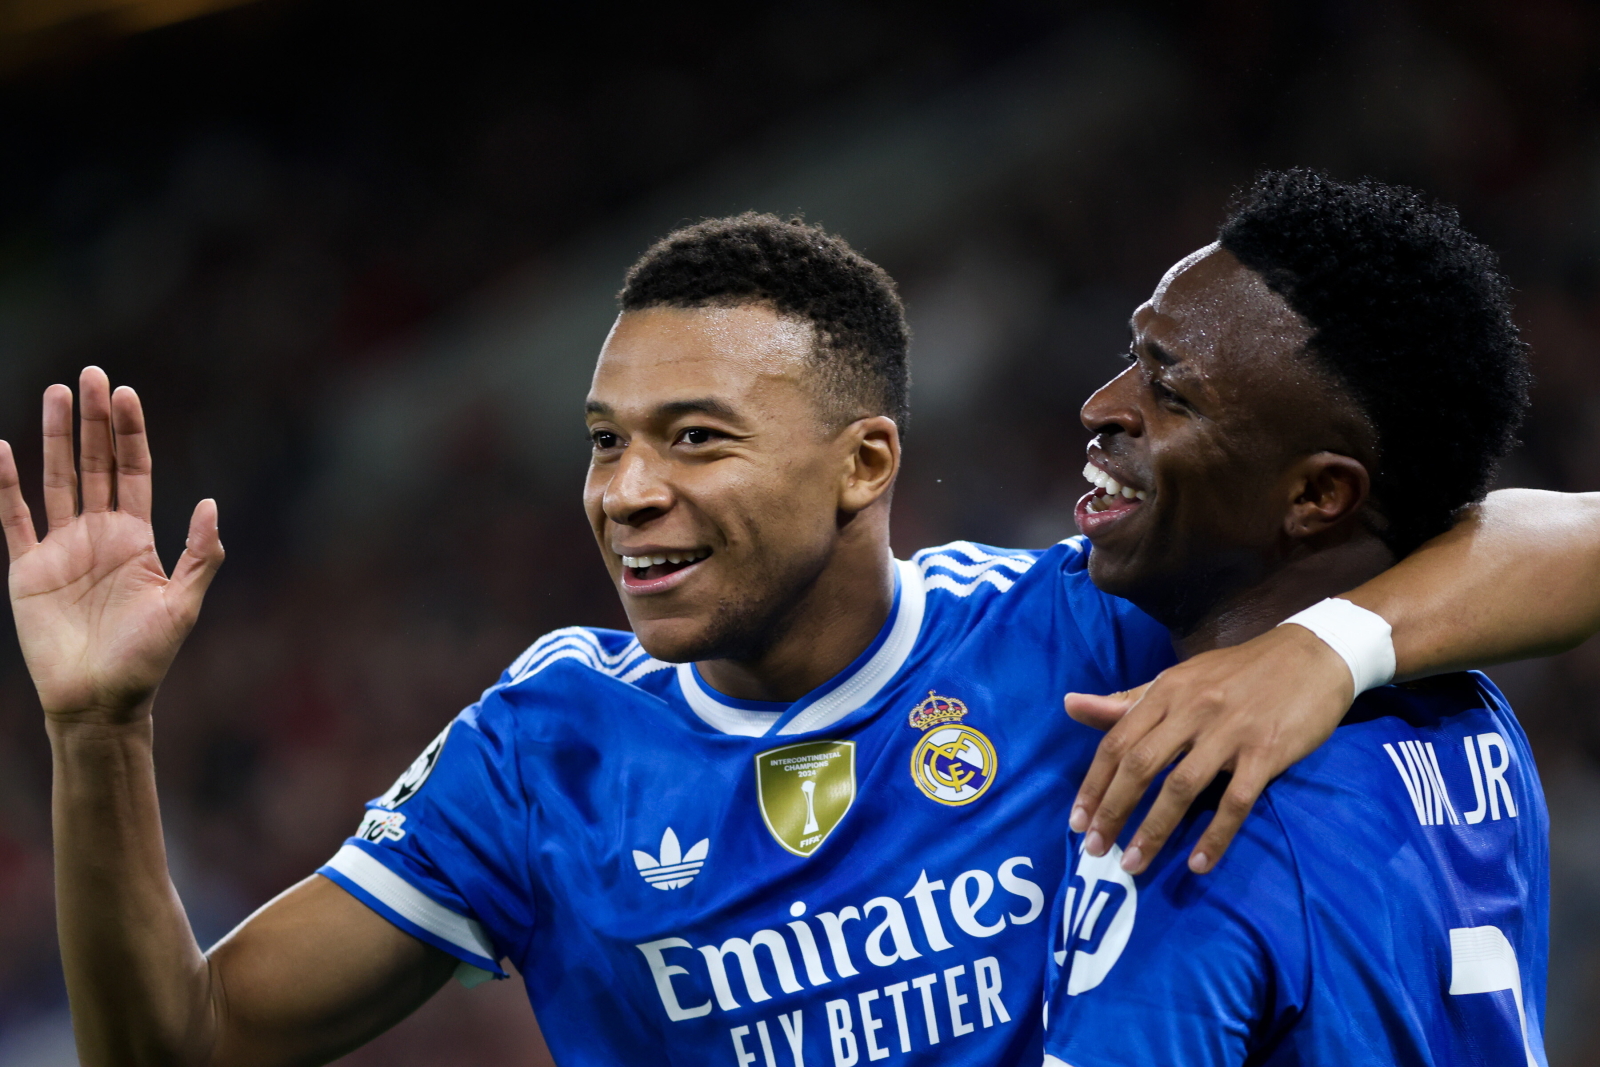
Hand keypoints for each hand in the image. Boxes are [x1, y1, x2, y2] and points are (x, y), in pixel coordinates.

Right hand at [2, 368, 222, 722]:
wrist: (99, 702)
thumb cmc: (146, 660)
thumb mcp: (183, 606)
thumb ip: (198, 555)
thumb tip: (209, 503)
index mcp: (137, 539)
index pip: (133, 472)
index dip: (130, 434)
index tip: (128, 394)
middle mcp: (99, 535)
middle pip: (94, 464)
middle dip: (94, 421)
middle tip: (92, 374)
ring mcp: (61, 549)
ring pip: (57, 480)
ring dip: (56, 437)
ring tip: (57, 393)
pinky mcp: (27, 569)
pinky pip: (12, 518)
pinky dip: (5, 485)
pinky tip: (2, 449)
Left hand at [1065, 623, 1351, 874]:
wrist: (1312, 656)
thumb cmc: (1239, 673)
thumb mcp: (1180, 679)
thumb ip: (1128, 701)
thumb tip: (1071, 706)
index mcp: (1167, 691)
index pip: (1117, 741)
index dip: (1094, 784)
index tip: (1076, 821)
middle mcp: (1192, 710)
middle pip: (1140, 766)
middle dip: (1112, 811)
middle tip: (1094, 849)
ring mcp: (1230, 732)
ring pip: (1181, 788)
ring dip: (1153, 830)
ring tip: (1134, 864)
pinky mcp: (1267, 752)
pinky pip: (1235, 802)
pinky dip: (1215, 836)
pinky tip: (1198, 864)